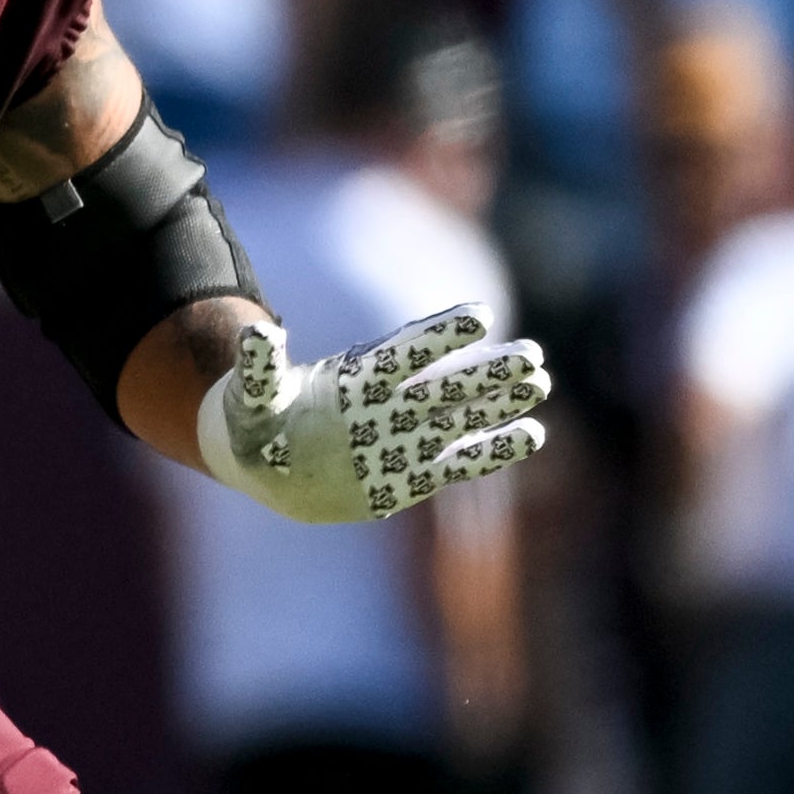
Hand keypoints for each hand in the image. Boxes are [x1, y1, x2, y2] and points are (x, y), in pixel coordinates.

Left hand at [196, 307, 547, 523]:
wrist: (267, 466)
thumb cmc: (257, 422)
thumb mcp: (252, 397)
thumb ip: (260, 369)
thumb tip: (258, 334)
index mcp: (358, 377)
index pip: (405, 350)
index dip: (440, 335)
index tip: (479, 316)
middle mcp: (391, 404)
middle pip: (447, 382)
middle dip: (487, 370)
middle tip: (532, 354)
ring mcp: (405, 438)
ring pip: (462, 416)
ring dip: (500, 401)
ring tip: (541, 381)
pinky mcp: (412, 476)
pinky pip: (460, 462)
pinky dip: (494, 450)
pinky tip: (532, 435)